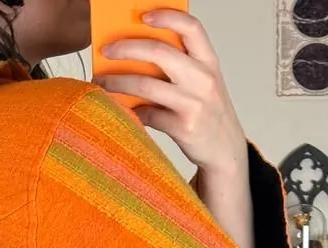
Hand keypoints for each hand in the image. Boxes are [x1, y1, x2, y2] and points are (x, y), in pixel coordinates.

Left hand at [94, 9, 247, 175]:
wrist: (225, 151)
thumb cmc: (209, 113)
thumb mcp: (203, 83)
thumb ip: (180, 67)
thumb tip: (137, 57)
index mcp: (209, 62)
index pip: (191, 28)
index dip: (167, 17)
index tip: (143, 16)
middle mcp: (203, 79)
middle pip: (159, 53)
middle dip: (127, 48)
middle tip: (107, 51)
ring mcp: (193, 103)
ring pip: (146, 85)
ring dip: (118, 82)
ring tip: (102, 83)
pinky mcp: (183, 127)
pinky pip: (148, 115)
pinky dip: (132, 112)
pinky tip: (125, 111)